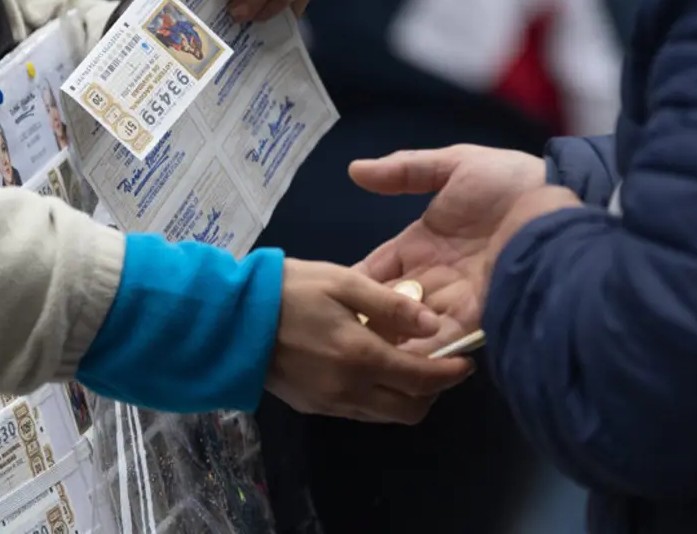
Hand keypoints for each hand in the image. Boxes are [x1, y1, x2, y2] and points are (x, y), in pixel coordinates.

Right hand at [267, 259, 472, 423]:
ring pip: (385, 415)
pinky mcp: (312, 407)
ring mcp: (330, 404)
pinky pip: (360, 412)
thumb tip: (434, 325)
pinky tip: (371, 368)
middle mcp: (350, 391)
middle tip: (438, 365)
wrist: (229, 320)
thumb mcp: (342, 281)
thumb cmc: (288, 290)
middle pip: (409, 410)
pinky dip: (378, 397)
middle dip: (432, 392)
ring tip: (406, 364)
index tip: (466, 362)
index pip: (422, 379)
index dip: (451, 373)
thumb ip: (390, 306)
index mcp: (362, 358)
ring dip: (405, 397)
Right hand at [350, 146, 546, 352]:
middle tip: (336, 337)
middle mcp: (437, 277)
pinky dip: (424, 351)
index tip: (324, 299)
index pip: (378, 270)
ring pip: (414, 328)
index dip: (355, 285)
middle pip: (392, 306)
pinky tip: (399, 361)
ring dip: (392, 340)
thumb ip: (405, 170)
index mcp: (423, 244)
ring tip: (360, 357)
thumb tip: (355, 170)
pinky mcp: (481, 315)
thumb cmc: (510, 180)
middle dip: (368, 322)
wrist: (558, 200)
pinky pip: (445, 338)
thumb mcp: (454, 165)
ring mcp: (458, 299)